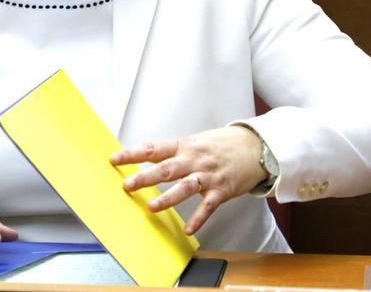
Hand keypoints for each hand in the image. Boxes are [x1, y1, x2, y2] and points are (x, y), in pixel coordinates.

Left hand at [110, 126, 267, 234]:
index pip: (154, 149)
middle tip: (128, 185)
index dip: (133, 154)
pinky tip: (189, 229)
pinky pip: (208, 206)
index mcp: (184, 146)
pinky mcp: (222, 190)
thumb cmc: (222, 144)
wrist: (256, 147)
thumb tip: (148, 158)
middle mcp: (194, 160)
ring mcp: (209, 175)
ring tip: (152, 208)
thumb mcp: (196, 141)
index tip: (114, 159)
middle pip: (167, 169)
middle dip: (146, 177)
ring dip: (168, 198)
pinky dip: (199, 218)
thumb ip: (174, 152)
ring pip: (185, 187)